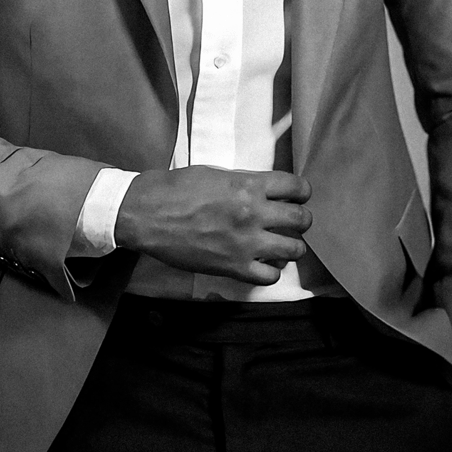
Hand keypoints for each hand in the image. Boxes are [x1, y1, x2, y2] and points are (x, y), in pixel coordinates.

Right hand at [114, 166, 312, 284]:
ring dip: (290, 246)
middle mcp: (254, 214)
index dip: (302, 191)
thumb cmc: (177, 188)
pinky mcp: (234, 268)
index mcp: (249, 185)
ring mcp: (246, 244)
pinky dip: (271, 270)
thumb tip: (267, 192)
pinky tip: (262, 262)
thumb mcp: (217, 174)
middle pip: (301, 219)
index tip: (299, 196)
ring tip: (280, 243)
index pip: (296, 187)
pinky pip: (270, 276)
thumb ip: (246, 183)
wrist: (149, 215)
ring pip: (293, 249)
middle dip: (301, 219)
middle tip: (292, 221)